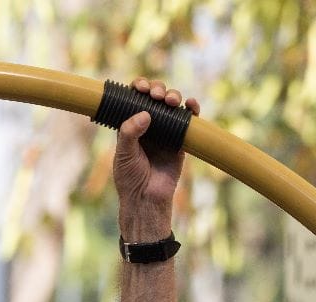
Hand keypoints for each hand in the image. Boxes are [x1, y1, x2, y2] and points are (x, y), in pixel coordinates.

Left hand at [113, 76, 200, 241]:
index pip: (135, 98)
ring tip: (171, 101)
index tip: (141, 88)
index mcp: (131, 124)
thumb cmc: (130, 178)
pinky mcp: (181, 141)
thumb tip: (146, 113)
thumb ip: (130, 131)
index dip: (139, 88)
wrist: (146, 199)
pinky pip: (188, 121)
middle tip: (156, 96)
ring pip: (172, 106)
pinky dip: (192, 110)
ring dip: (174, 96)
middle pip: (156, 97)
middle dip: (157, 90)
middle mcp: (149, 125)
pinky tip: (191, 105)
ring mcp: (166, 131)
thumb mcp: (123, 152)